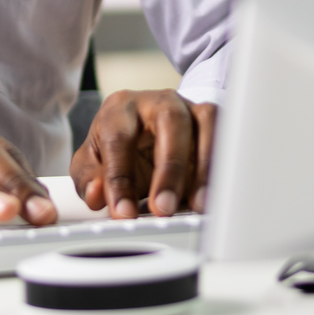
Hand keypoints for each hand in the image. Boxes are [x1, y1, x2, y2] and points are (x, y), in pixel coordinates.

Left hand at [70, 90, 216, 218]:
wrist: (145, 127)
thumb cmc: (118, 145)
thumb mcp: (92, 163)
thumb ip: (89, 180)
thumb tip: (97, 196)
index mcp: (120, 108)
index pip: (118, 139)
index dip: (120, 179)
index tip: (123, 213)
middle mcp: (157, 101)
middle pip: (169, 121)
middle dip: (169, 168)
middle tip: (164, 208)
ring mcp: (188, 106)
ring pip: (205, 123)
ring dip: (203, 167)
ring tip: (198, 205)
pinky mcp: (212, 118)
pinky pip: (224, 134)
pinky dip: (221, 163)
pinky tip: (215, 192)